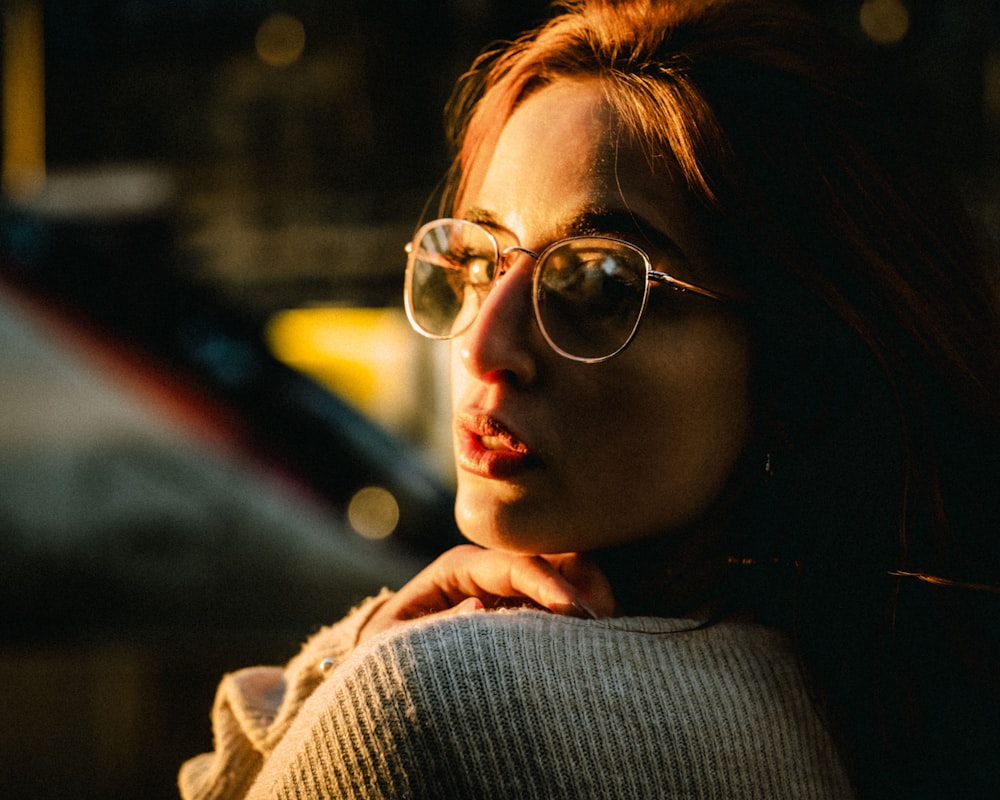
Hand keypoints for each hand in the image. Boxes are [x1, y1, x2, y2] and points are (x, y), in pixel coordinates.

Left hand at [358, 544, 616, 642]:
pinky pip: (572, 604)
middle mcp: (495, 570)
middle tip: (610, 623)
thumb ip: (433, 627)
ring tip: (617, 633)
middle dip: (586, 585)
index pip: (515, 564)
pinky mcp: (533, 611)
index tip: (577, 612)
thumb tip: (479, 608)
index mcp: (461, 568)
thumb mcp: (395, 643)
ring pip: (572, 576)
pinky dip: (594, 617)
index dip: (549, 584)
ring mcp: (517, 589)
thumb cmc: (390, 652)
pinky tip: (612, 641)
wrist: (394, 666)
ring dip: (597, 598)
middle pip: (554, 559)